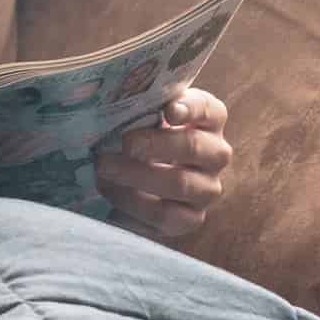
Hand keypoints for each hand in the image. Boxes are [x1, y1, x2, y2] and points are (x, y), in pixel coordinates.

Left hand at [94, 88, 231, 247]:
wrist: (147, 172)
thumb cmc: (145, 132)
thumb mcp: (148, 112)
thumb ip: (144, 104)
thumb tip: (117, 98)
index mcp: (210, 121)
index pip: (208, 109)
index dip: (190, 108)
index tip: (169, 110)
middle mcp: (215, 155)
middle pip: (193, 148)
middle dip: (154, 145)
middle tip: (123, 144)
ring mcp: (206, 190)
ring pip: (180, 186)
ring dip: (138, 180)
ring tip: (104, 174)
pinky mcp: (189, 219)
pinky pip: (165, 221)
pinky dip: (134, 212)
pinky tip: (110, 205)